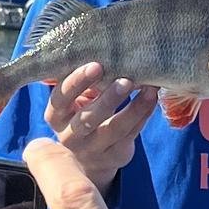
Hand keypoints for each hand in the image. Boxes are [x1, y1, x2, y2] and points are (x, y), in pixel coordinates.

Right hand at [44, 62, 157, 191]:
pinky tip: (152, 99)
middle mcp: (69, 136)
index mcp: (56, 115)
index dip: (77, 82)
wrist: (90, 156)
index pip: (61, 98)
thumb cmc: (83, 112)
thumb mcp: (76, 100)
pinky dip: (143, 115)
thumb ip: (84, 83)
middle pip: (87, 118)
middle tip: (126, 80)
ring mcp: (92, 150)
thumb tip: (106, 52)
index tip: (97, 65)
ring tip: (149, 89)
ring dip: (133, 108)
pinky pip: (131, 135)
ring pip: (113, 129)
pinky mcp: (114, 156)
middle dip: (108, 98)